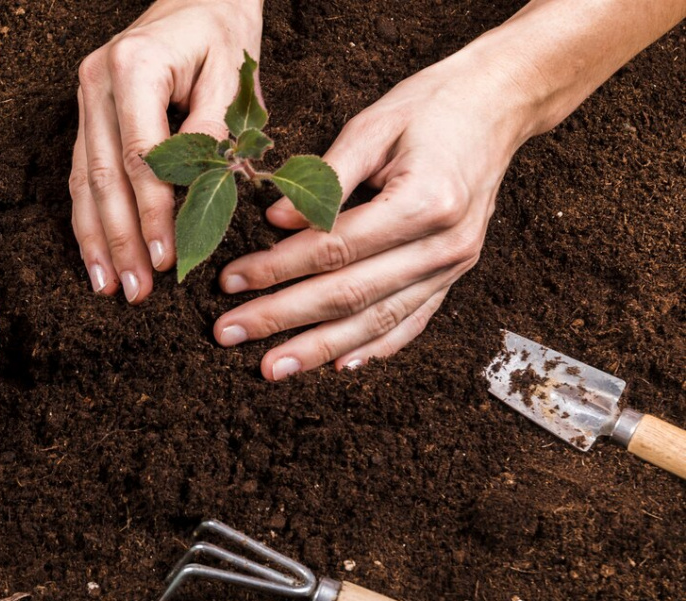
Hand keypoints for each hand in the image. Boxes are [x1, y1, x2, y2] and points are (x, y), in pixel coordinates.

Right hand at [70, 0, 262, 302]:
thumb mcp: (233, 73)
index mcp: (135, 66)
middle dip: (121, 240)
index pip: (141, 156)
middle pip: (104, 176)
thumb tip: (203, 194)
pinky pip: (81, 174)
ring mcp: (86, 100)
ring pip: (84, 181)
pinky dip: (89, 219)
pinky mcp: (86, 116)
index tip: (169, 259)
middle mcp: (98, 83)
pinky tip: (97, 256)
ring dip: (97, 239)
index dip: (153, 213)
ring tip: (110, 287)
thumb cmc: (222, 32)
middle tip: (136, 291)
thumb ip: (215, 130)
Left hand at [212, 52, 530, 380]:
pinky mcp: (455, 274)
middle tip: (229, 333)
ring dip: (320, 348)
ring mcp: (454, 266)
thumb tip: (274, 221)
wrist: (501, 103)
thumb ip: (325, 178)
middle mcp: (444, 245)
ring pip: (377, 320)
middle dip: (282, 319)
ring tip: (272, 368)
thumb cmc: (433, 105)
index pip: (333, 249)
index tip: (230, 281)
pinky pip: (412, 321)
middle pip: (349, 295)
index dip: (277, 268)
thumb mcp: (373, 125)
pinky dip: (375, 347)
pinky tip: (339, 366)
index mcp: (424, 203)